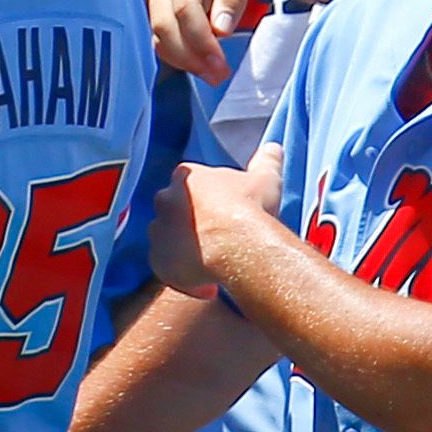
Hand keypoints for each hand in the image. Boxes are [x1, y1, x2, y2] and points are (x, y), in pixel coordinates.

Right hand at [147, 0, 274, 84]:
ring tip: (214, 74)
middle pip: (163, 22)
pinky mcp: (159, 1)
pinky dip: (180, 51)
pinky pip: (163, 32)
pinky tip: (203, 61)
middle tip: (218, 75)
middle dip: (190, 54)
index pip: (183, 7)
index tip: (220, 63)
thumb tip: (220, 31)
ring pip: (159, 32)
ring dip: (183, 57)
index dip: (200, 39)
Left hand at [150, 144, 286, 300]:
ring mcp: (157, 230)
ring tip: (215, 263)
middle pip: (176, 212)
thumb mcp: (265, 179)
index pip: (192, 186)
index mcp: (185, 177)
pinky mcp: (157, 260)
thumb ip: (266, 161)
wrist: (237, 243)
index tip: (225, 213)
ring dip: (187, 251)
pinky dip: (184, 276)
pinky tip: (208, 284)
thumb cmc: (250, 207)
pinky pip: (168, 269)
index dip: (210, 201)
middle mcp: (164, 200)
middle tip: (219, 239)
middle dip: (193, 224)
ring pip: (169, 240)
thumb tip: (273, 148)